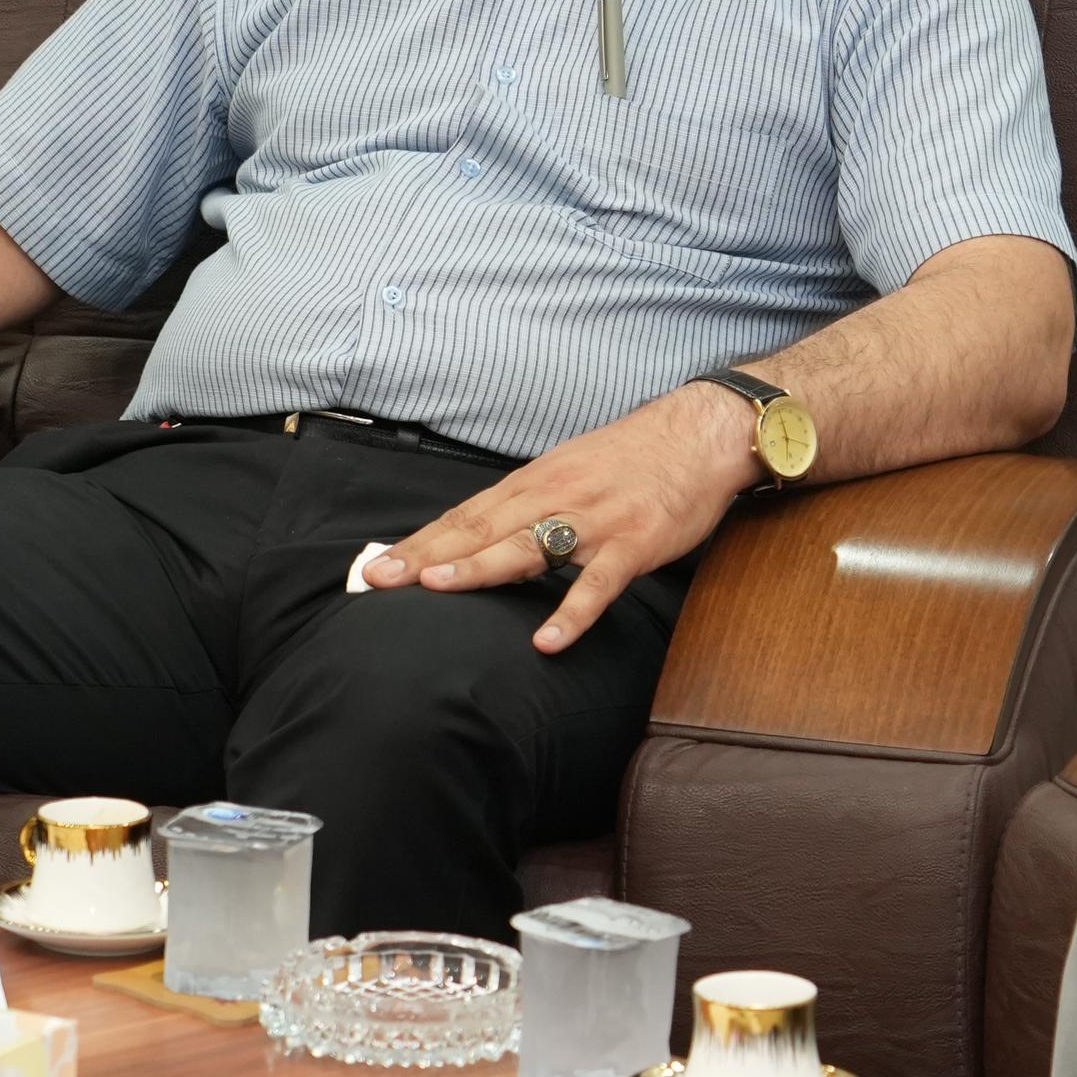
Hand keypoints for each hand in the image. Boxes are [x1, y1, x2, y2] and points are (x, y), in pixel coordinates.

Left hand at [359, 382, 759, 652]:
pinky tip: (547, 641)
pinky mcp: (634, 544)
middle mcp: (554, 497)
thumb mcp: (569, 471)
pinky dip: (572, 612)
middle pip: (480, 529)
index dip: (419, 542)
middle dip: (426, 555)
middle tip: (379, 579)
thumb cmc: (633, 459)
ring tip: (436, 588)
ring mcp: (593, 521)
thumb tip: (481, 537)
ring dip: (479, 567)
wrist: (700, 435)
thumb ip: (528, 505)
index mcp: (534, 483)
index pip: (465, 516)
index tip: (376, 567)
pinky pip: (598, 584)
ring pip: (528, 546)